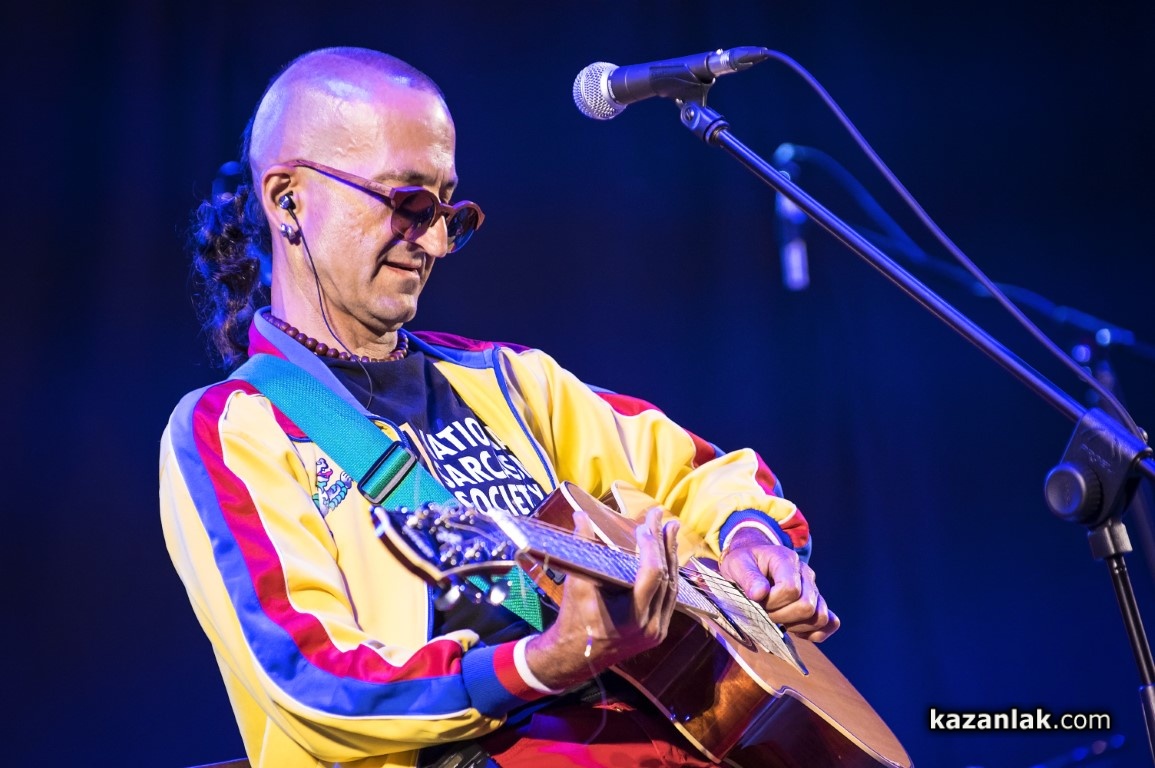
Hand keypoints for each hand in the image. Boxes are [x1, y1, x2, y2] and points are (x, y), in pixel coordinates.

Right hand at [525, 507, 678, 689]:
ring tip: (670, 531)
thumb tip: (581, 515)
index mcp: (632, 617)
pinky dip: (669, 575)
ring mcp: (658, 631)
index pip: (652, 574)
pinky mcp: (658, 631)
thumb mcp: (576, 584)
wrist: (575, 656)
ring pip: (672, 588)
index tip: (645, 524)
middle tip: (663, 517)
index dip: (651, 546)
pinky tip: (669, 557)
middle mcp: (651, 626)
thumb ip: (583, 547)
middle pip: (667, 578)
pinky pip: (669, 599)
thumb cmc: (573, 619)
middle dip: (665, 544)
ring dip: (671, 557)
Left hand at [719, 527, 838, 641]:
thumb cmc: (745, 563)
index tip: (757, 601)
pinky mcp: (817, 603)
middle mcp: (805, 574)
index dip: (773, 602)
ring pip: (820, 617)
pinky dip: (813, 632)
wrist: (753, 561)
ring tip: (778, 619)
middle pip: (807, 606)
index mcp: (786, 560)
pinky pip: (829, 623)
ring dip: (796, 626)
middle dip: (782, 616)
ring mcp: (814, 589)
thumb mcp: (737, 564)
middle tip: (765, 612)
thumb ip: (748, 577)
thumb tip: (759, 594)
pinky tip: (794, 629)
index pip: (791, 589)